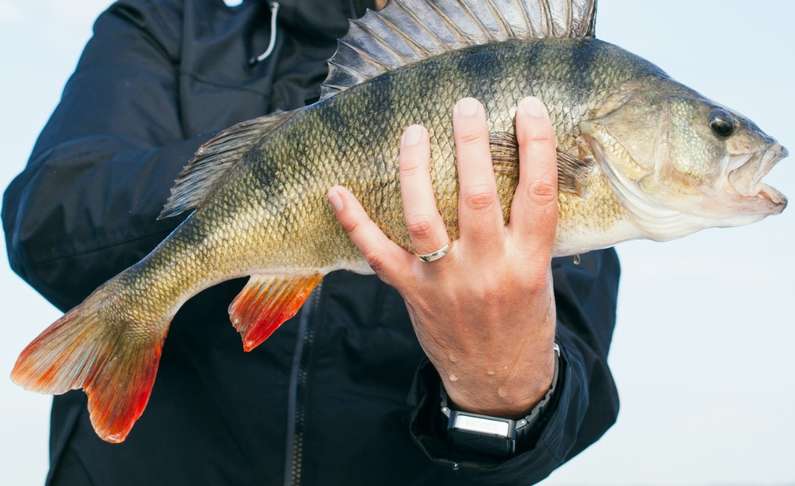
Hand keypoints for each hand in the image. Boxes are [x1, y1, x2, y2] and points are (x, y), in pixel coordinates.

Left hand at [327, 97, 557, 416]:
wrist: (499, 379)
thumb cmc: (524, 319)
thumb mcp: (541, 274)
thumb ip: (528, 229)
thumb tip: (522, 168)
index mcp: (529, 262)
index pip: (539, 195)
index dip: (536, 146)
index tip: (526, 107)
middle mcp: (488, 270)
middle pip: (477, 196)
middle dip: (470, 144)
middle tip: (465, 105)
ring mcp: (445, 282)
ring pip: (423, 217)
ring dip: (414, 170)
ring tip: (413, 132)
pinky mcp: (413, 293)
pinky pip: (378, 254)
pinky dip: (355, 222)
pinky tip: (337, 190)